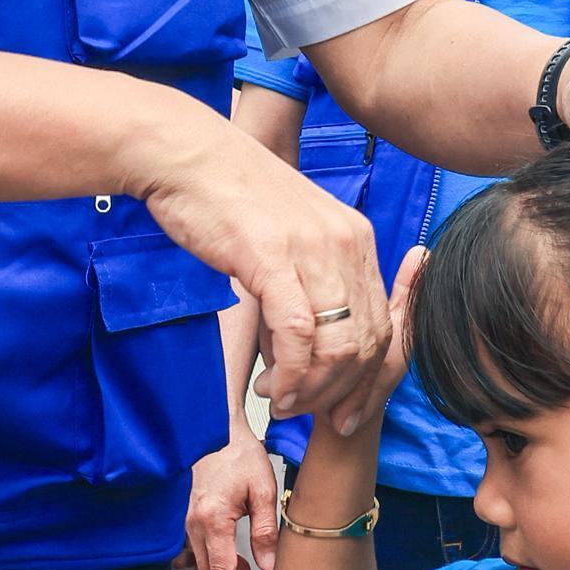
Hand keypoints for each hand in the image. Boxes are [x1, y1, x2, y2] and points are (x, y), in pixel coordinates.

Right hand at [126, 115, 393, 435]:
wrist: (185, 155)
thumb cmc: (225, 196)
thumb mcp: (284, 239)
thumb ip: (301, 289)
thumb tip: (294, 348)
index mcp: (355, 237)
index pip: (384, 324)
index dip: (368, 378)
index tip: (344, 409)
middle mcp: (346, 242)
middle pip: (370, 341)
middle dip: (343, 392)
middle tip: (308, 415)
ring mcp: (313, 249)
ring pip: (340, 345)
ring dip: (313, 388)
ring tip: (281, 401)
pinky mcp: (274, 257)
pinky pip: (299, 334)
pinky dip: (290, 373)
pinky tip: (271, 386)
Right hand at [185, 439, 282, 569]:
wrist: (216, 428)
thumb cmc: (239, 454)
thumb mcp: (262, 490)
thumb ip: (265, 530)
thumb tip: (269, 566)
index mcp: (212, 519)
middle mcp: (193, 524)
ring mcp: (187, 521)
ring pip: (202, 565)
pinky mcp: (188, 516)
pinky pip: (199, 550)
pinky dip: (216, 564)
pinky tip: (238, 567)